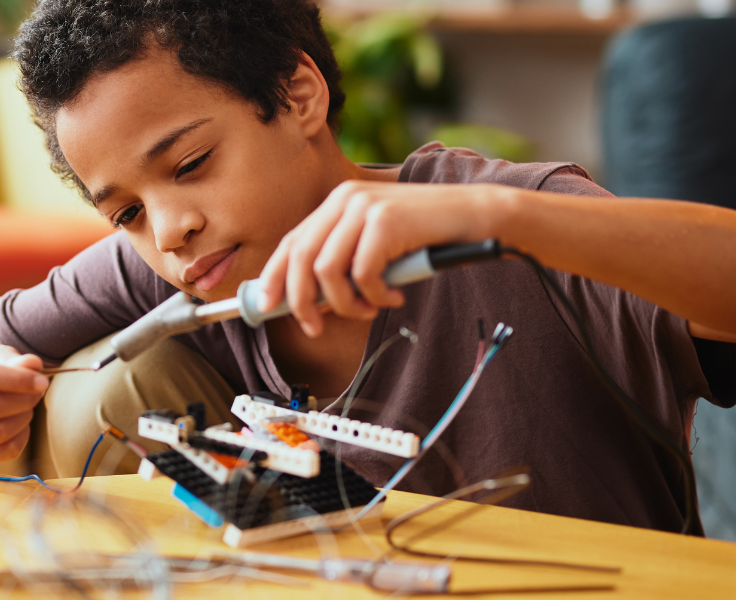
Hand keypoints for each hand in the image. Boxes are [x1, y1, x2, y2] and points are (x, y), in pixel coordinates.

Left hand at [259, 180, 513, 335]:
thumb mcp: (376, 246)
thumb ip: (344, 262)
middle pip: (301, 258)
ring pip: (327, 271)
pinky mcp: (385, 221)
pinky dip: (374, 296)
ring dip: (345, 304)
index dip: (275, 276)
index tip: (266, 305)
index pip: (292, 242)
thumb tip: (308, 302)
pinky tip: (393, 296)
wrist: (475, 217)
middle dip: (301, 301)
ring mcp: (365, 208)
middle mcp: (345, 200)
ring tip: (369, 309)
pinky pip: (362, 274)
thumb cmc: (425, 237)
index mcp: (338, 203)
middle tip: (313, 327)